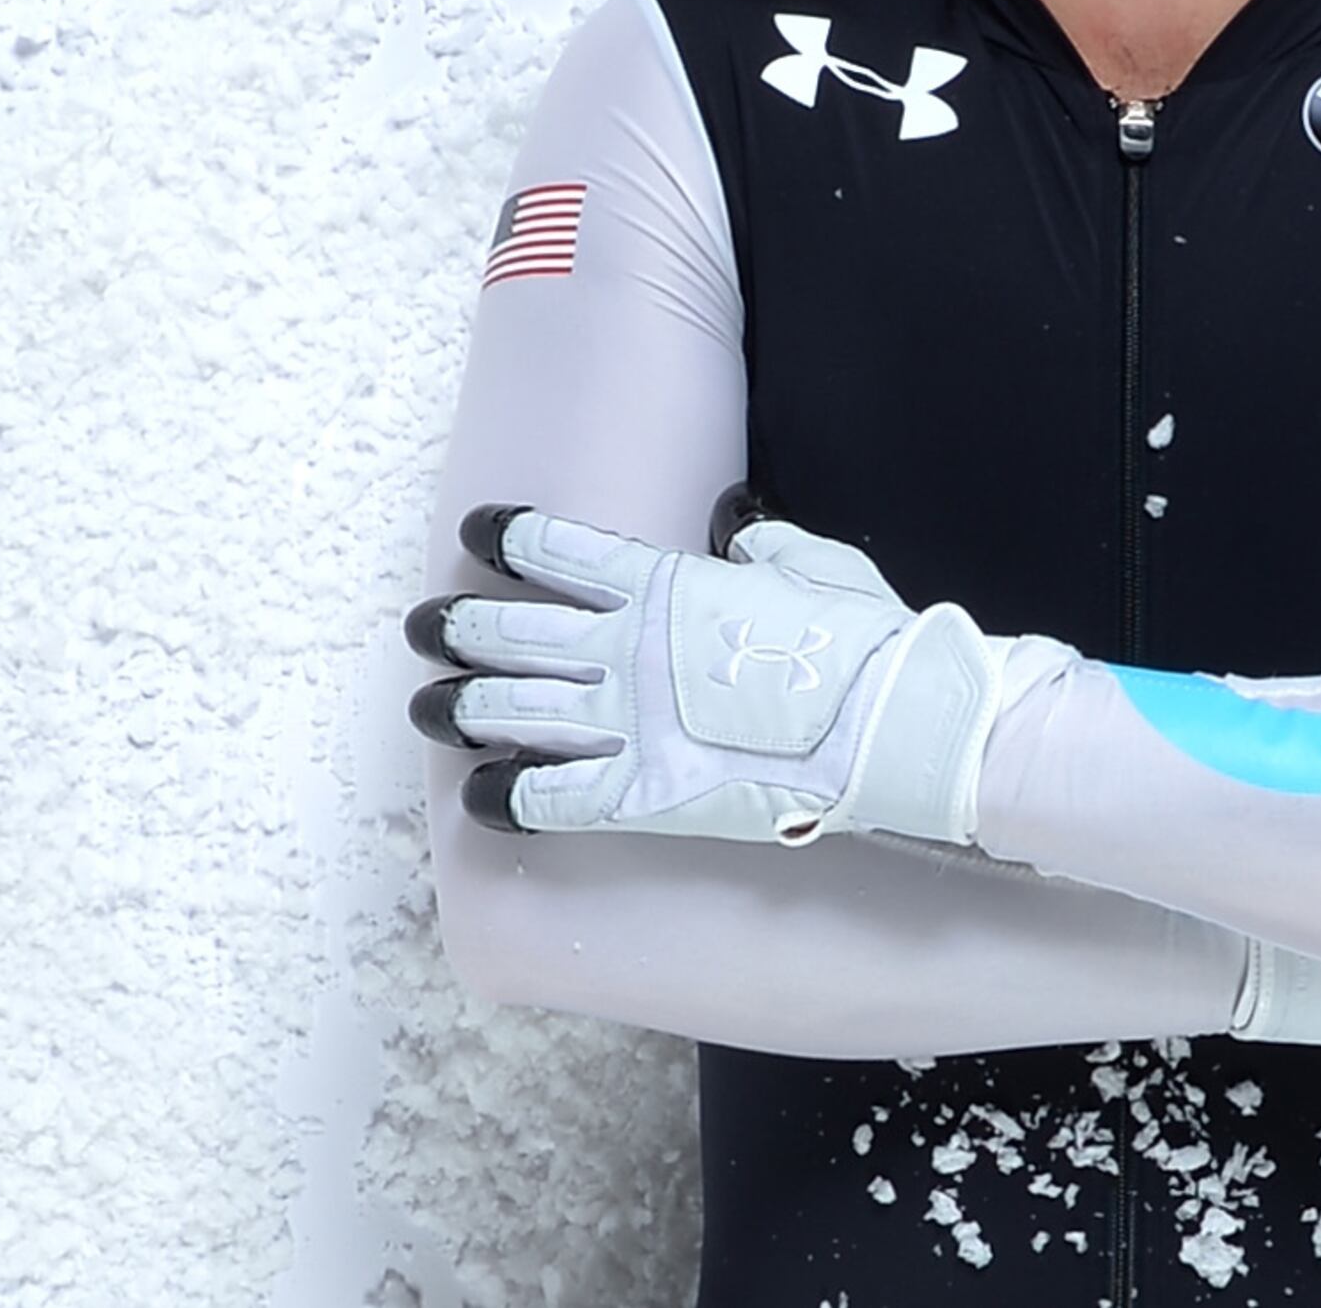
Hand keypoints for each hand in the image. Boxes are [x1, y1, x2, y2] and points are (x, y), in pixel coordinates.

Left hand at [406, 500, 1070, 846]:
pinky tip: (477, 793)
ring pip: (508, 709)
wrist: (899, 728)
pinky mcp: (641, 795)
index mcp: (664, 580)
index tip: (477, 532)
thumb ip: (760, 543)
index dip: (506, 537)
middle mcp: (626, 646)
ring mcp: (627, 722)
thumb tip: (733, 523)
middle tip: (421, 626)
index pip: (556, 547)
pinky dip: (504, 795)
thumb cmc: (864, 642)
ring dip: (459, 706)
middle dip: (455, 624)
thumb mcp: (813, 564)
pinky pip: (547, 796)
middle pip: (509, 628)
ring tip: (427, 706)